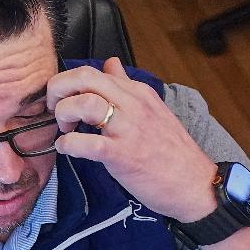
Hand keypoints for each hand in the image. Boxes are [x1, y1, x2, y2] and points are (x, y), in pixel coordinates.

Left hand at [47, 57, 217, 222]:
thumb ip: (126, 85)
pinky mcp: (122, 155)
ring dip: (62, 114)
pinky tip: (67, 149)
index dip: (68, 82)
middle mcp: (133, 105)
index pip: (94, 71)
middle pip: (84, 77)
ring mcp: (127, 129)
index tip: (62, 99)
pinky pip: (84, 143)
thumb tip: (110, 63)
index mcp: (138, 93)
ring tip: (64, 129)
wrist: (196, 186)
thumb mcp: (151, 109)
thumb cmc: (170, 151)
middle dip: (57, 88)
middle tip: (53, 108)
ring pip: (83, 103)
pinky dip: (67, 144)